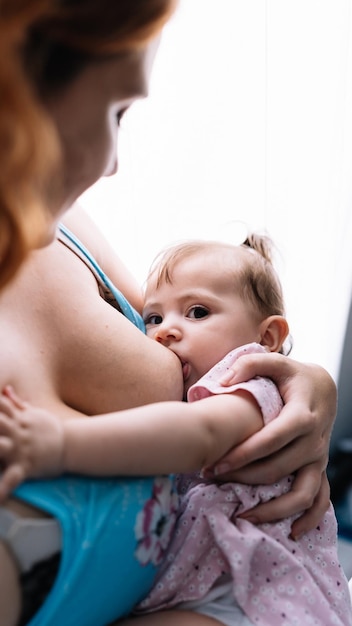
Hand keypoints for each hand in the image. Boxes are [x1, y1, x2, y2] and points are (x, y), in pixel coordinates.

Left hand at [0, 386, 64, 499]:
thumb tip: (5, 389)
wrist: (71, 444)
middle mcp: (18, 431)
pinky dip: (4, 489)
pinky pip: (13, 477)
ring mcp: (22, 448)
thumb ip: (16, 403)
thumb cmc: (49, 428)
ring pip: (1, 447)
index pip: (0, 405)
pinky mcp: (26, 466)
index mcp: (19, 418)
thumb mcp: (34, 413)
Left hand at [213, 353, 336, 535]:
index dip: (244, 454)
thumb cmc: (292, 375)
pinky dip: (309, 519)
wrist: (323, 387)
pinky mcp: (320, 468)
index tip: (216, 464)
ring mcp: (319, 458)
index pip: (271, 440)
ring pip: (302, 493)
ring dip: (273, 509)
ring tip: (243, 517)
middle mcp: (314, 441)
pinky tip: (292, 533)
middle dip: (243, 479)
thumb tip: (224, 382)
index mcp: (301, 415)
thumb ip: (250, 364)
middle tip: (211, 480)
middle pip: (278, 469)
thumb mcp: (275, 362)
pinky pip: (320, 499)